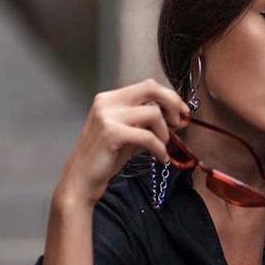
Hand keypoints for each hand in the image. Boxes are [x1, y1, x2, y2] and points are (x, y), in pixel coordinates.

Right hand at [54, 77, 191, 207]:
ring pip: (153, 113)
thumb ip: (149, 125)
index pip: (148, 86)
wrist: (82, 178)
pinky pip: (147, 136)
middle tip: (179, 123)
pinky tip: (161, 158)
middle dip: (172, 104)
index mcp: (110, 99)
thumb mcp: (129, 136)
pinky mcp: (112, 133)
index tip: (182, 112)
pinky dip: (159, 148)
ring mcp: (108, 116)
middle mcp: (107, 102)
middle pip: (151, 89)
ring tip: (162, 148)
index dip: (170, 97)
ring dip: (164, 133)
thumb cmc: (105, 159)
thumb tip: (178, 120)